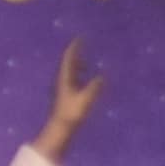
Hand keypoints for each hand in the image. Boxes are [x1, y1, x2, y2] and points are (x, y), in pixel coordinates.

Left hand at [37, 44, 103, 158]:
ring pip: (71, 71)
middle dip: (76, 52)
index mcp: (66, 78)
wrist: (61, 127)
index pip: (69, 59)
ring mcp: (65, 87)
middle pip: (69, 63)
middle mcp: (64, 80)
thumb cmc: (72, 114)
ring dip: (77, 62)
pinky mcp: (68, 95)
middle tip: (83, 43)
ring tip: (84, 57)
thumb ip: (94, 88)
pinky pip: (74, 79)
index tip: (80, 38)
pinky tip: (86, 76)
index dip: (75, 48)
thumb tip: (103, 77)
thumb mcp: (85, 100)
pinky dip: (80, 73)